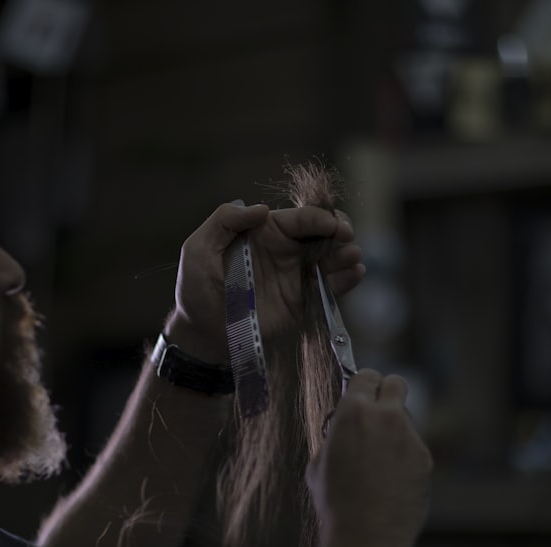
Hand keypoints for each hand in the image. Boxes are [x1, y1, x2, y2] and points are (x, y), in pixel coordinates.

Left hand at [168, 202, 363, 362]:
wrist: (203, 333)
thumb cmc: (196, 288)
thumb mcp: (197, 249)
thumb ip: (224, 221)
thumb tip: (262, 209)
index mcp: (264, 232)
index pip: (299, 218)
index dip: (320, 217)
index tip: (333, 225)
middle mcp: (285, 249)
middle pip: (323, 232)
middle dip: (341, 230)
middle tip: (347, 238)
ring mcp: (296, 275)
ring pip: (332, 257)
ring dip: (347, 253)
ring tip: (351, 258)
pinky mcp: (303, 300)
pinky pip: (330, 286)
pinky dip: (347, 279)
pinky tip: (354, 274)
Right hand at [306, 369, 433, 546]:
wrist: (366, 536)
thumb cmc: (335, 502)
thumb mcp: (319, 462)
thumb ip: (335, 436)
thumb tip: (343, 431)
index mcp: (353, 412)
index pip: (366, 376)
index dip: (363, 386)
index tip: (360, 395)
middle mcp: (386, 417)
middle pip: (396, 383)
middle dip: (386, 393)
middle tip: (377, 413)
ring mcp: (410, 437)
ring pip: (405, 419)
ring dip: (394, 429)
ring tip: (379, 462)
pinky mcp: (425, 459)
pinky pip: (414, 447)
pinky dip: (404, 457)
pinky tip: (391, 482)